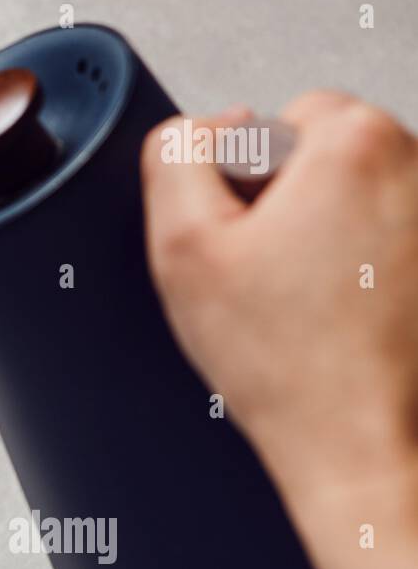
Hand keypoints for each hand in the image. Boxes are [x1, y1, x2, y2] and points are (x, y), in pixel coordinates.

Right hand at [141, 93, 417, 568]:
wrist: (363, 450)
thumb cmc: (291, 366)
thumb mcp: (182, 247)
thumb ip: (174, 155)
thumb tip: (205, 128)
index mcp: (357, 145)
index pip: (278, 117)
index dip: (242, 184)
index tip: (246, 240)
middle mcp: (417, 168)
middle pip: (325, 155)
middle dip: (289, 206)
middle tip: (271, 276)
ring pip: (359, 201)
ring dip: (328, 239)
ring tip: (310, 304)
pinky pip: (389, 244)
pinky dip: (365, 272)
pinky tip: (342, 319)